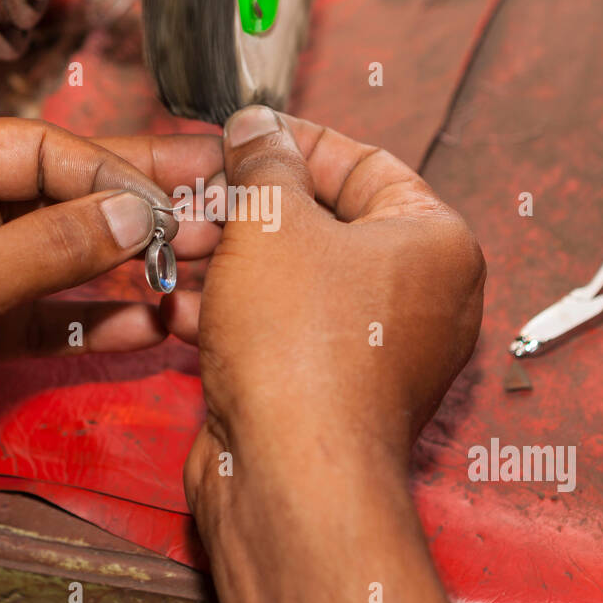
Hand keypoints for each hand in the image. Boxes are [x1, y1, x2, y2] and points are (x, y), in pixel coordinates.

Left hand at [0, 119, 222, 541]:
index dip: (109, 170)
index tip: (170, 198)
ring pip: (59, 255)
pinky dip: (93, 316)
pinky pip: (45, 312)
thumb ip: (49, 248)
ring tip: (198, 260)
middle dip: (133, 200)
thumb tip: (135, 213)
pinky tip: (151, 319)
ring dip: (124, 263)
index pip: (37, 148)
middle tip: (211, 190)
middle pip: (57, 194)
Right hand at [164, 106, 484, 602]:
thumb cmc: (304, 350)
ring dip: (225, 257)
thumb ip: (262, 162)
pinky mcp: (327, 390)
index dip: (295, 141)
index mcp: (435, 242)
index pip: (365, 162)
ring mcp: (374, 350)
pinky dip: (228, 312)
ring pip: (292, 279)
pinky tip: (170, 300)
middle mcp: (418, 297)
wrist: (290, 475)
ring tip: (167, 242)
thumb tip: (257, 127)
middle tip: (192, 191)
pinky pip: (277, 330)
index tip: (244, 133)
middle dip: (245, 205)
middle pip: (322, 223)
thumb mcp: (271, 220)